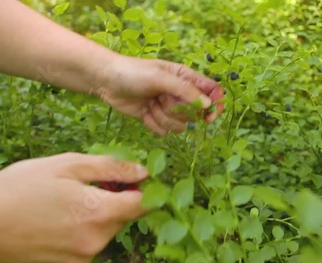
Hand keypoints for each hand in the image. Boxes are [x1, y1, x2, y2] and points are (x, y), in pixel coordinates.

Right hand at [0, 153, 148, 262]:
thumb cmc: (20, 187)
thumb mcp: (67, 165)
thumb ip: (111, 168)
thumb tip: (142, 171)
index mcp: (99, 213)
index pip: (141, 204)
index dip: (138, 189)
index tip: (127, 180)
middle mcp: (95, 243)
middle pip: (121, 219)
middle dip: (111, 202)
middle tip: (82, 187)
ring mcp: (80, 260)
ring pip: (103, 234)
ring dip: (93, 219)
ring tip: (61, 206)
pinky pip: (84, 250)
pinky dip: (77, 237)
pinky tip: (53, 225)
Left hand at [97, 55, 224, 135]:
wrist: (107, 81)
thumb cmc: (133, 72)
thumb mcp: (161, 77)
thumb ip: (185, 90)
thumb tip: (208, 105)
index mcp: (186, 78)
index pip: (212, 92)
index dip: (214, 106)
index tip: (207, 118)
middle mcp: (180, 93)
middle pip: (194, 114)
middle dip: (177, 111)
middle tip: (161, 99)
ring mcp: (168, 107)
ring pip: (179, 126)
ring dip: (163, 118)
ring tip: (150, 105)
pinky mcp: (155, 119)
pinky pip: (164, 131)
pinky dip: (153, 124)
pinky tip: (144, 112)